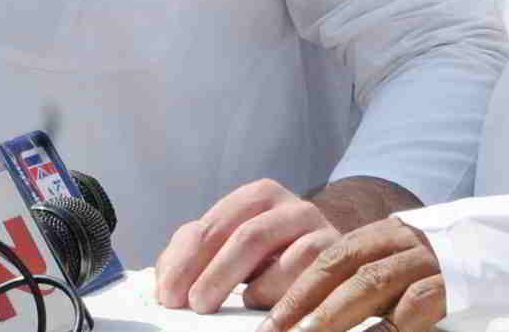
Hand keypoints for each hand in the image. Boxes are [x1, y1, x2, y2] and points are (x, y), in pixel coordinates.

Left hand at [154, 179, 341, 312]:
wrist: (343, 258)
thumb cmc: (280, 255)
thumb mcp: (238, 248)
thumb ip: (199, 252)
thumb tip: (165, 281)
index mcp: (258, 197)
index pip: (213, 224)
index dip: (187, 260)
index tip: (169, 294)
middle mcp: (289, 206)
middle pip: (245, 235)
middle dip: (214, 273)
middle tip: (193, 305)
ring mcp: (318, 228)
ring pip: (280, 253)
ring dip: (242, 284)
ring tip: (218, 310)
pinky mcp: (339, 254)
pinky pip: (309, 271)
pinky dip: (279, 293)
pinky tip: (259, 308)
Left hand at [256, 218, 445, 331]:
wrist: (499, 250)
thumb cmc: (434, 267)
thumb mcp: (396, 259)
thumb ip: (359, 275)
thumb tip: (304, 309)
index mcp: (381, 233)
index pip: (329, 256)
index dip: (295, 285)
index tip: (268, 317)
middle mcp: (399, 242)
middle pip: (342, 269)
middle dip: (304, 303)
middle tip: (274, 331)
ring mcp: (425, 262)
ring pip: (371, 285)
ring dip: (334, 315)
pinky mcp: (450, 286)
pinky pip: (412, 308)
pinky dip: (385, 329)